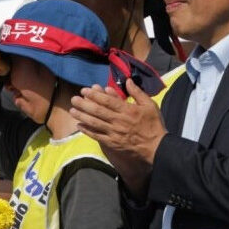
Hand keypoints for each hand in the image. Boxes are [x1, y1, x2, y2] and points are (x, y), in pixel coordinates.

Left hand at [70, 78, 165, 197]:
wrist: (156, 147)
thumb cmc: (153, 125)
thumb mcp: (149, 105)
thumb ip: (137, 93)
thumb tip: (127, 81)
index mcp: (128, 110)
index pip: (108, 101)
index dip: (95, 95)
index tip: (85, 90)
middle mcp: (119, 121)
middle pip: (98, 111)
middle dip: (84, 104)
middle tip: (74, 99)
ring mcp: (114, 132)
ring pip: (95, 123)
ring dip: (82, 116)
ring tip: (72, 110)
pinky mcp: (112, 143)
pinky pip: (97, 136)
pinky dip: (87, 131)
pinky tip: (79, 126)